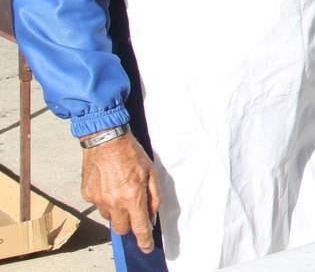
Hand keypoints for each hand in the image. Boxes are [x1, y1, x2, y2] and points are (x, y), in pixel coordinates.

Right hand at [81, 132, 159, 253]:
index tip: (146, 248)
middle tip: (134, 210)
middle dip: (129, 224)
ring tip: (121, 190)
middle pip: (122, 228)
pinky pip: (98, 205)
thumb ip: (154, 197)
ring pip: (109, 217)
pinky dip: (105, 199)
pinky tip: (109, 183)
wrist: (106, 140)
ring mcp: (99, 200)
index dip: (144, 241)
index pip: (140, 228)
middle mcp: (114, 202)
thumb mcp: (152, 173)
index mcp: (133, 197)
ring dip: (117, 210)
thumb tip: (151, 215)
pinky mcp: (87, 194)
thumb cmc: (132, 154)